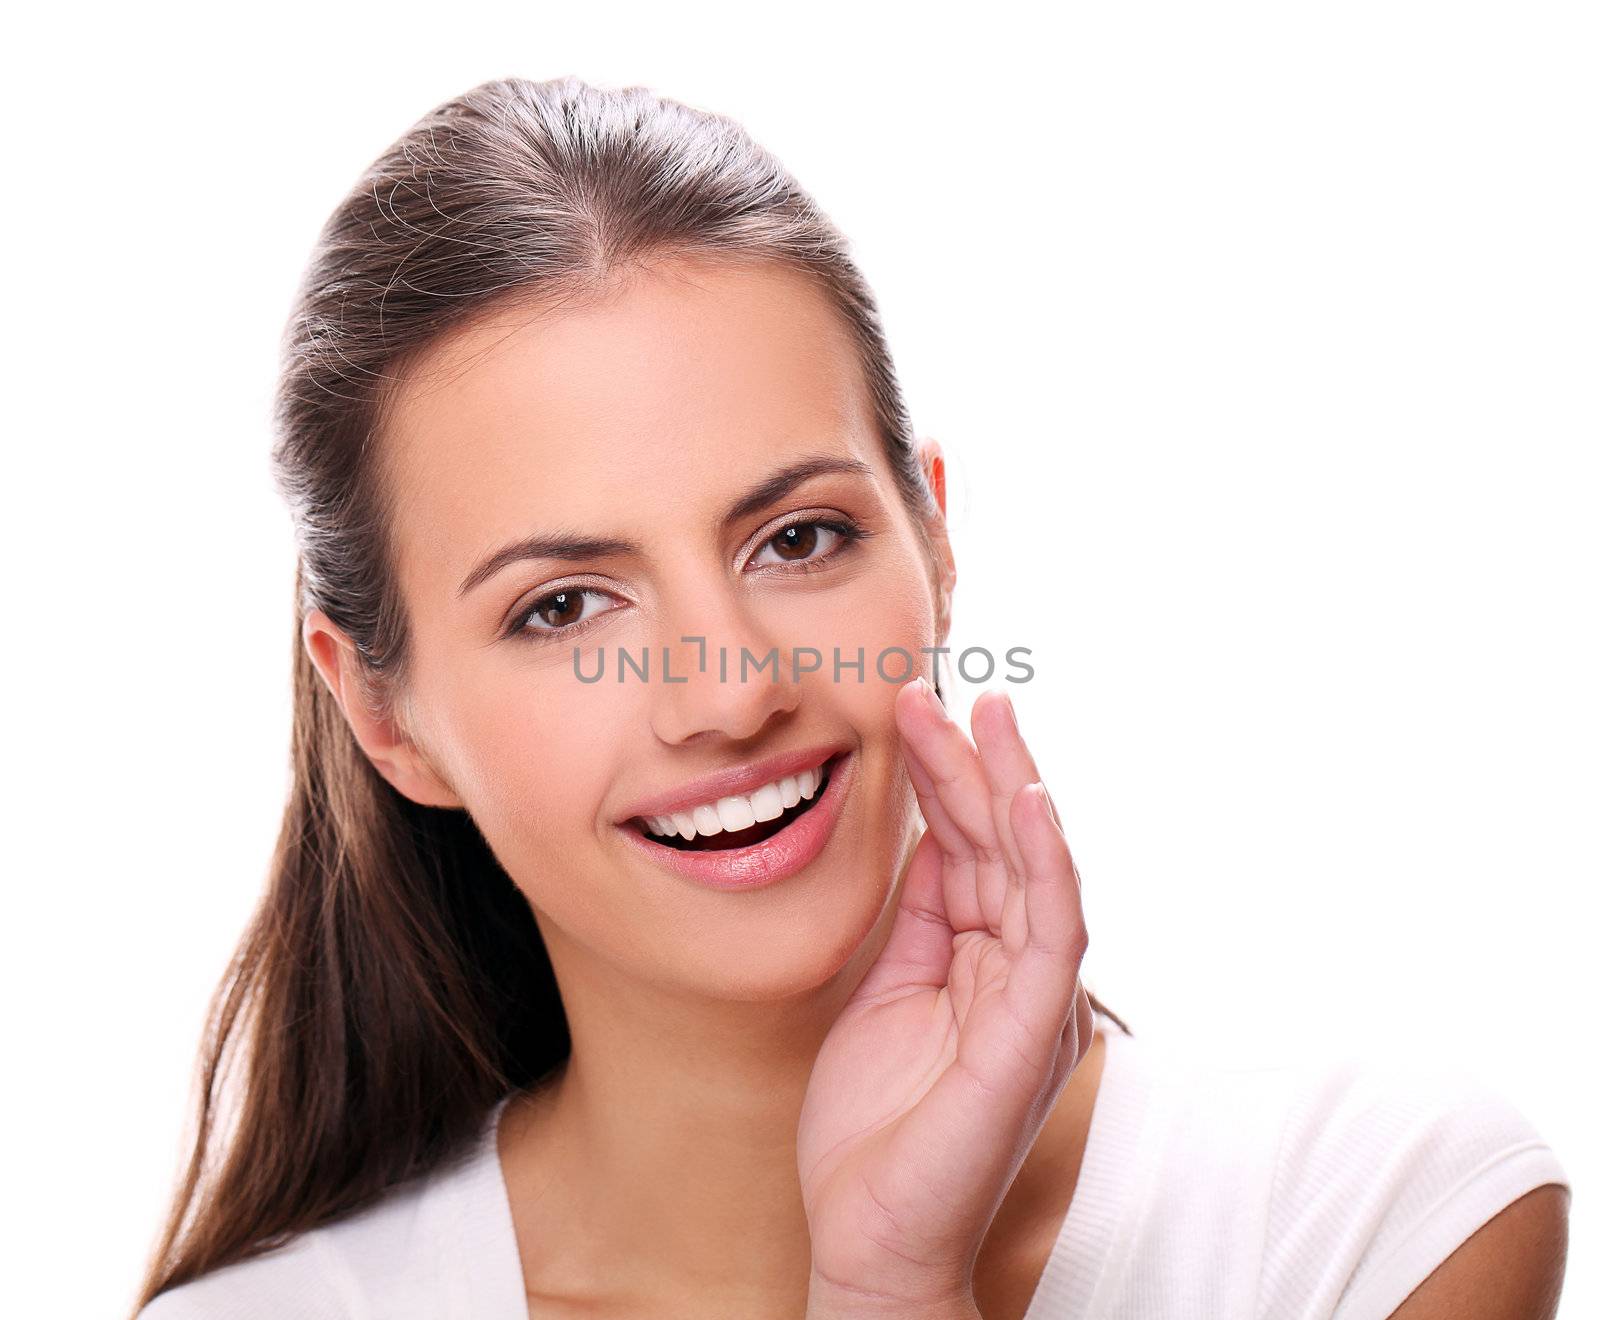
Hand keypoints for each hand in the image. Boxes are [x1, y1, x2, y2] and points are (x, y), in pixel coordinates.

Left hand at [798, 677, 1092, 1312]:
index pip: (975, 852)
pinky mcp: (1036, 1029)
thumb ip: (921, 918)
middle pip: (1005, 847)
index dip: (950, 781)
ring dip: (1010, 788)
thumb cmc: (875, 1125)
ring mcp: (1035, 998)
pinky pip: (1051, 930)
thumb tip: (932, 836)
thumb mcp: (888, 990)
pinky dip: (1044, 861)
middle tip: (946, 690)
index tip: (917, 713)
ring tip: (986, 715)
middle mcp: (1021, 971)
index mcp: (986, 962)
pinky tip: (1027, 800)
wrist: (868, 1232)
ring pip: (1034, 870)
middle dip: (977, 765)